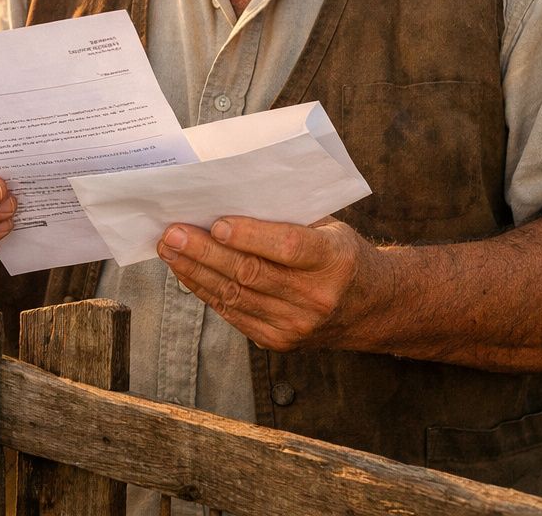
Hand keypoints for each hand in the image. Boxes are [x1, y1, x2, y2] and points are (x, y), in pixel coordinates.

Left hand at [158, 216, 386, 351]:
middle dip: (205, 252)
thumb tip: (228, 200)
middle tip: (172, 233)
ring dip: (196, 272)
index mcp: (334, 260)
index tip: (216, 223)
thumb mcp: (329, 228)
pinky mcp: (279, 342)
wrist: (372, 308)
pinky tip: (187, 273)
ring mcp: (297, 325)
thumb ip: (288, 219)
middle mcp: (317, 297)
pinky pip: (234, 314)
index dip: (250, 236)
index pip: (288, 248)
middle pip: (251, 273)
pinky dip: (206, 291)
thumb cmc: (341, 255)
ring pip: (235, 296)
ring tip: (169, 249)